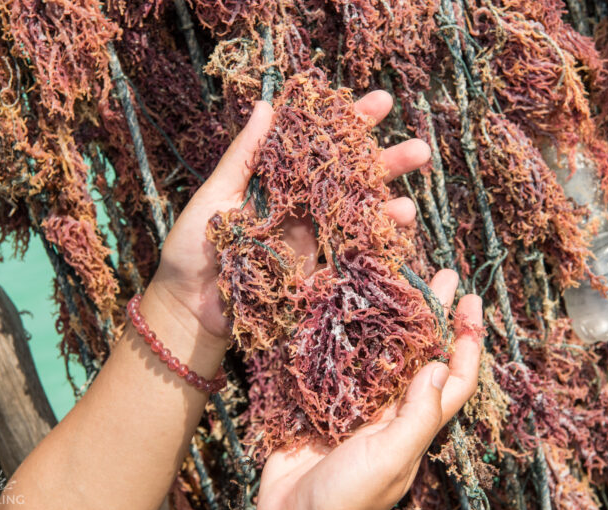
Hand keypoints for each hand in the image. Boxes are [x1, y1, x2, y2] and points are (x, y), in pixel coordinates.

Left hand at [146, 91, 431, 347]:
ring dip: (387, 210)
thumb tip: (266, 105)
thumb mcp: (215, 197)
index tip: (382, 103)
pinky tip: (393, 243)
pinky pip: (351, 256)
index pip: (319, 145)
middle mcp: (301, 207)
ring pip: (358, 218)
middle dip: (386, 164)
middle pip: (351, 180)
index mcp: (278, 182)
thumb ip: (244, 156)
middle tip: (420, 151)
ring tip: (407, 208)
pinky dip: (374, 249)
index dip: (351, 123)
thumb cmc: (192, 250)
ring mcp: (311, 240)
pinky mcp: (315, 273)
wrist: (187, 309)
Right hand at [257, 274, 482, 509]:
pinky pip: (343, 362)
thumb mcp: (389, 460)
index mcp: (415, 426)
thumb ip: (417, 417)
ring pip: (384, 353)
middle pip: (422, 355)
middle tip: (441, 277)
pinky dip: (350, 335)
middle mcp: (392, 411)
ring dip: (395, 319)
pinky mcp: (326, 403)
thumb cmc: (346, 500)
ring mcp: (359, 406)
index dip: (468, 343)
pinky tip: (348, 312)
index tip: (471, 303)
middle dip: (435, 316)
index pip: (455, 379)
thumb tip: (438, 365)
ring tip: (400, 282)